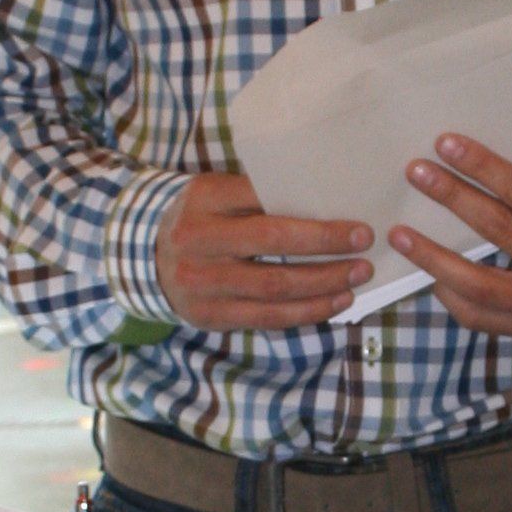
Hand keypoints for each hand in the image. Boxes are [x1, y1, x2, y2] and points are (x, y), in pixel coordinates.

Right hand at [155, 172, 369, 331]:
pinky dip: (307, 311)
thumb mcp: (216, 194)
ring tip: (358, 276)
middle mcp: (198, 239)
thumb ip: (256, 195)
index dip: (313, 214)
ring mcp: (202, 282)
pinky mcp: (210, 316)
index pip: (264, 199)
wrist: (146, 259)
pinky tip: (336, 302)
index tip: (355, 223)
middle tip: (364, 245)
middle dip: (325, 245)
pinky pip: (267, 317)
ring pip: (274, 287)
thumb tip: (326, 200)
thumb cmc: (200, 219)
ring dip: (324, 283)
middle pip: (272, 243)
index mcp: (204, 198)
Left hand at [390, 135, 511, 339]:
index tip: (447, 144)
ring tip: (400, 233)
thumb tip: (493, 152)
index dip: (482, 166)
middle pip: (496, 230)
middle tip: (416, 172)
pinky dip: (450, 294)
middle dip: (451, 196)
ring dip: (432, 256)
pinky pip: (479, 316)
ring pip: (476, 283)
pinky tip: (430, 273)